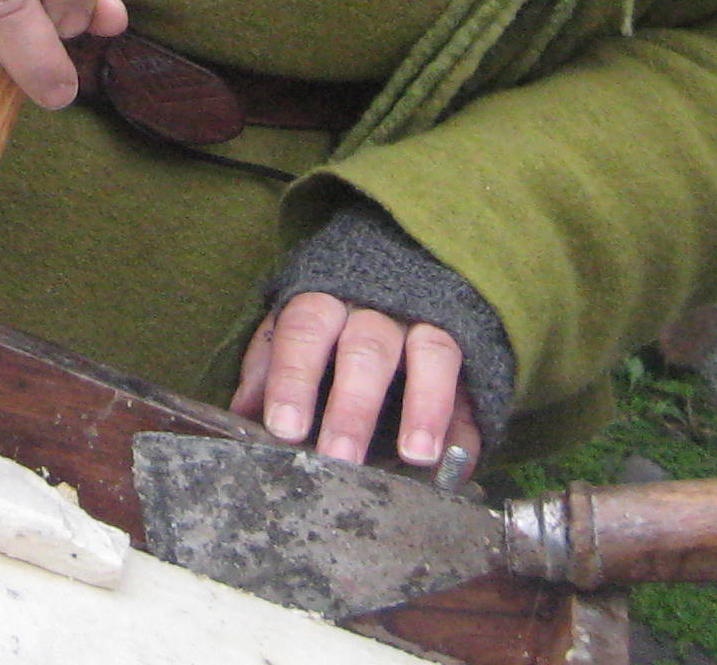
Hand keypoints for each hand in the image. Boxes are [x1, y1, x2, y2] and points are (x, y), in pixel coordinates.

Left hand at [231, 292, 480, 473]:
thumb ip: (271, 361)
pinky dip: (466, 425)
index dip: (293, 377)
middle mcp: (379, 305)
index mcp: (327, 297)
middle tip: (341, 457)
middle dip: (353, 405)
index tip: (285, 427)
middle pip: (366, 349)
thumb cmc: (339, 304)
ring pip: (431, 352)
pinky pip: (473, 383)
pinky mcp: (471, 343)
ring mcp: (430, 318)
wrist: (408, 252)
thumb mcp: (298, 320)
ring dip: (425, 405)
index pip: (304, 331)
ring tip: (416, 455)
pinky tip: (456, 464)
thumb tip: (242, 412)